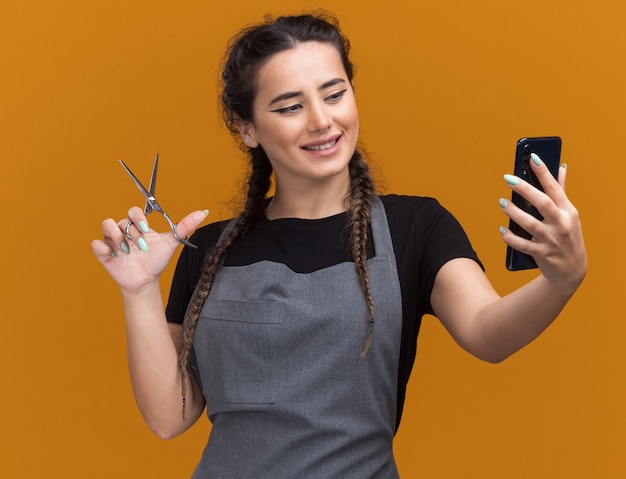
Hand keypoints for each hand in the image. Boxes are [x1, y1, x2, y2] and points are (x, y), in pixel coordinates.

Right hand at [91, 206, 208, 293]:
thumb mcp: (171, 242)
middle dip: (132, 232)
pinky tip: (115, 254)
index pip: (134, 211)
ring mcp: (113, 241)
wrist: (146, 281)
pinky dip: (103, 247)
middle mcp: (124, 230)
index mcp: (138, 225)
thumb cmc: (157, 260)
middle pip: (122, 220)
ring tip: (127, 250)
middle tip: (141, 246)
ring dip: (117, 236)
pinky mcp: (104, 252)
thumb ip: (185, 226)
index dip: (139, 217)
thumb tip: (203, 212)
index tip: (147, 228)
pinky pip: (96, 243)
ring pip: (107, 225)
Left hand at [499, 154, 586, 291]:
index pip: (555, 188)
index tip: (532, 158)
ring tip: (501, 203)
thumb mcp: (570, 214)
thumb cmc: (568, 236)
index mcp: (568, 211)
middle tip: (508, 179)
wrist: (572, 269)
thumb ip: (561, 191)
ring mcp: (552, 239)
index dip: (544, 172)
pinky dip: (510, 237)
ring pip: (530, 224)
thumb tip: (561, 167)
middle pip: (542, 203)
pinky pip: (522, 245)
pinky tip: (501, 229)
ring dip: (513, 213)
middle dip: (525, 189)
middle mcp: (561, 224)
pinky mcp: (542, 253)